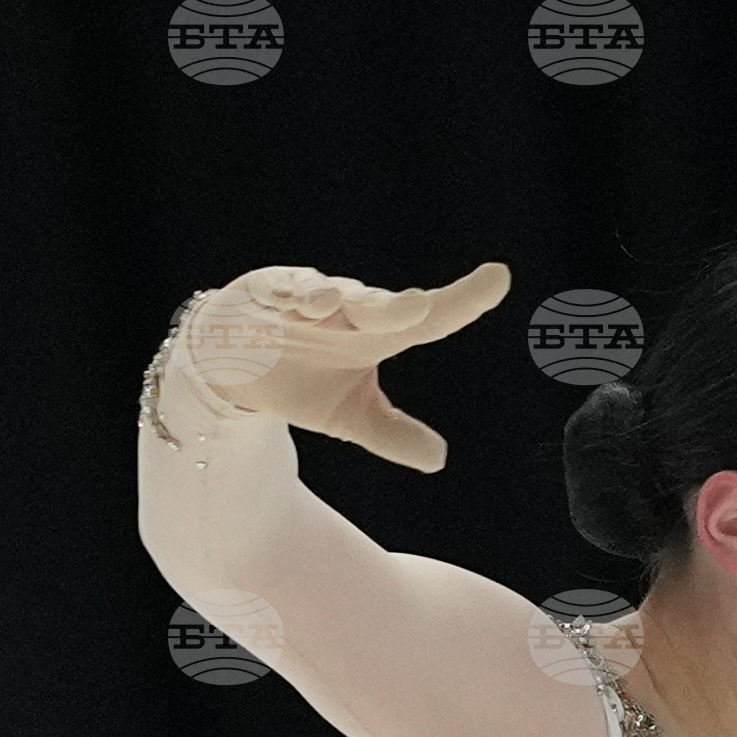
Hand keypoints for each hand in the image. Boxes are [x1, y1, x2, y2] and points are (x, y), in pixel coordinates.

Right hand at [178, 260, 513, 469]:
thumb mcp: (351, 416)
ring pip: (325, 293)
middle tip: (419, 308)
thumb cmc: (303, 381)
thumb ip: (392, 434)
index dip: (465, 300)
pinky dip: (284, 297)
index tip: (500, 277)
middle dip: (395, 307)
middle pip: (378, 306)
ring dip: (333, 298)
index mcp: (377, 333)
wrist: (236, 368)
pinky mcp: (261, 292)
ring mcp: (304, 297)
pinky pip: (276, 291)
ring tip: (337, 306)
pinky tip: (292, 304)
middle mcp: (347, 309)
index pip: (430, 316)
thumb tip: (441, 459)